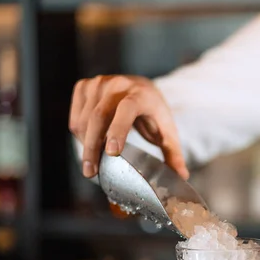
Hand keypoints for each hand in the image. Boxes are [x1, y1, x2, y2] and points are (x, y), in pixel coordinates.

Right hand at [69, 75, 188, 179]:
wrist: (141, 88)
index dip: (118, 130)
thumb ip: (174, 154)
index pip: (127, 109)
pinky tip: (90, 146)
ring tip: (93, 164)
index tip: (111, 152)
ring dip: (86, 145)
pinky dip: (80, 136)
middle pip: (99, 116)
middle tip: (91, 172)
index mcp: (142, 94)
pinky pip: (76, 117)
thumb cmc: (154, 114)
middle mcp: (118, 85)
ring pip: (84, 119)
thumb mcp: (167, 131)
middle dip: (93, 147)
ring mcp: (98, 83)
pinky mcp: (84, 87)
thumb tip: (182, 176)